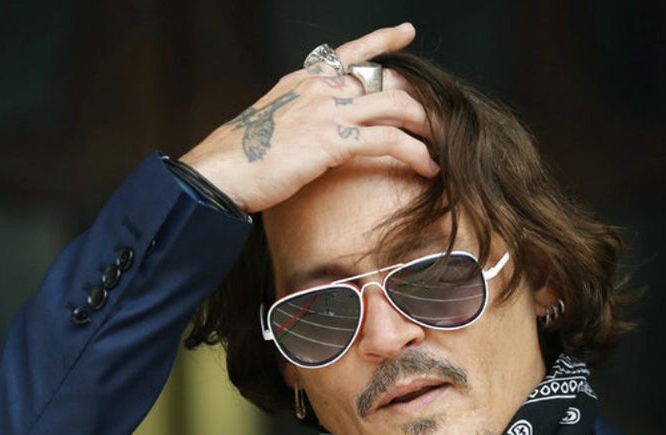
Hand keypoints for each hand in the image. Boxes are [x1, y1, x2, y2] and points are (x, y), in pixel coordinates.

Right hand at [178, 23, 436, 213]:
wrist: (221, 171)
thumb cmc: (242, 156)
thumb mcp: (273, 121)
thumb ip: (300, 114)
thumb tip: (316, 126)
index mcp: (304, 80)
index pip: (349, 51)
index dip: (382, 40)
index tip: (406, 33)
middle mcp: (320, 88)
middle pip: (385, 80)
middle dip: (419, 99)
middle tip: (440, 118)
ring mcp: (328, 111)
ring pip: (397, 105)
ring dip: (427, 125)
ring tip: (444, 145)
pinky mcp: (334, 141)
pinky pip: (390, 140)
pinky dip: (416, 153)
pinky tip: (428, 166)